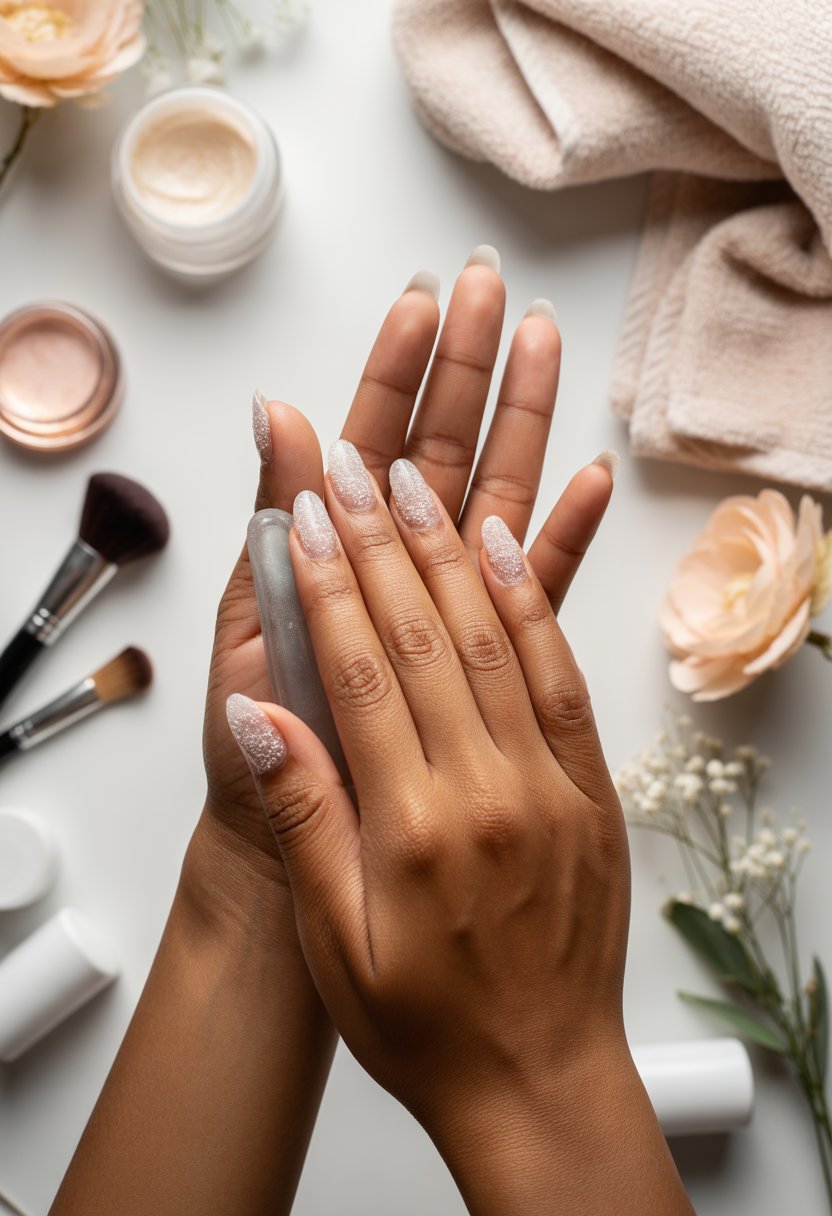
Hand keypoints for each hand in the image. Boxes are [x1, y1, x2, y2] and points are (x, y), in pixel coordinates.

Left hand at [200, 251, 613, 903]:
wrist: (284, 843)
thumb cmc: (258, 744)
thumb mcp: (253, 619)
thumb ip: (274, 519)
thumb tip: (274, 413)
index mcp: (335, 547)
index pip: (370, 436)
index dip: (398, 370)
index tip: (424, 303)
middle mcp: (395, 565)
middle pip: (441, 449)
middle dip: (467, 367)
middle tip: (493, 287)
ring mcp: (444, 606)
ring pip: (493, 495)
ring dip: (522, 422)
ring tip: (548, 348)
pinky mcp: (486, 658)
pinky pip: (534, 587)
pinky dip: (561, 535)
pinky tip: (590, 479)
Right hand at [226, 447, 691, 1214]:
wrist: (541, 1078)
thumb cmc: (430, 1024)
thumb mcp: (338, 938)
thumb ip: (306, 816)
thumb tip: (262, 716)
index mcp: (414, 826)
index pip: (361, 673)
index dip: (332, 585)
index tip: (312, 518)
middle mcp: (487, 789)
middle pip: (425, 636)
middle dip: (383, 541)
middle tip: (355, 469)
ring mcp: (549, 784)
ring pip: (494, 639)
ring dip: (451, 552)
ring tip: (419, 482)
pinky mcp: (590, 789)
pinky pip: (560, 676)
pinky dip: (532, 604)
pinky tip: (507, 549)